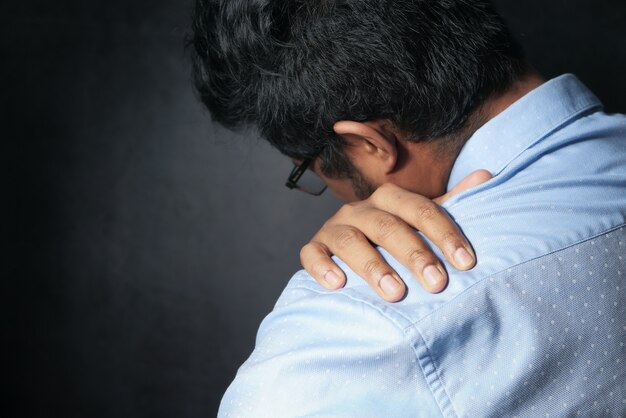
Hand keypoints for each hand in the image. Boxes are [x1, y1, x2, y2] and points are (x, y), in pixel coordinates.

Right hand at [300, 170, 491, 301]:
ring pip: (350, 241)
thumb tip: (486, 176)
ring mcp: (334, 228)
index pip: (420, 209)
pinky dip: (322, 267)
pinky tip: (338, 284)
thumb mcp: (420, 221)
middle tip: (437, 283)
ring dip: (373, 266)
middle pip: (387, 226)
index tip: (466, 262)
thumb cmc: (392, 239)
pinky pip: (312, 254)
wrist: (349, 252)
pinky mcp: (314, 248)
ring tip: (395, 293)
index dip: (444, 233)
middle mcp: (361, 209)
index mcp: (390, 200)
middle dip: (414, 254)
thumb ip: (449, 203)